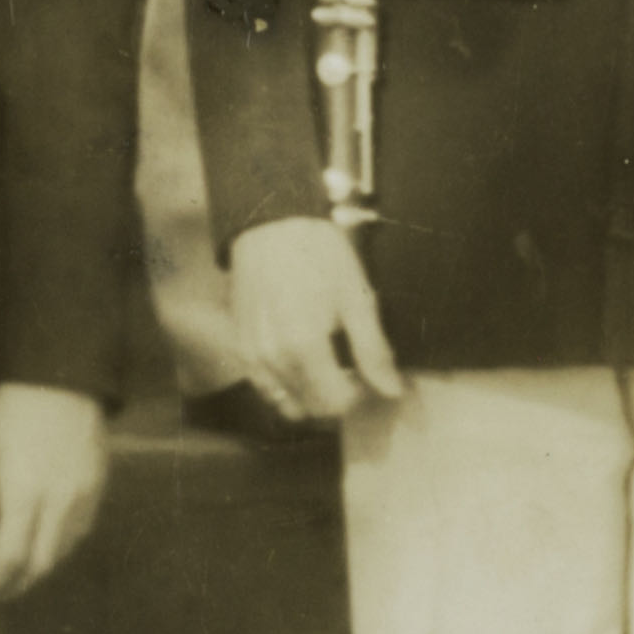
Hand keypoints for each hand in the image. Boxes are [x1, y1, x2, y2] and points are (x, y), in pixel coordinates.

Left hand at [0, 384, 111, 602]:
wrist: (63, 376)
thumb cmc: (14, 410)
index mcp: (25, 493)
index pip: (9, 559)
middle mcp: (58, 502)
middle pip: (39, 566)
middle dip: (14, 586)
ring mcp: (82, 496)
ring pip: (61, 552)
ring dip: (36, 568)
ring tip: (13, 569)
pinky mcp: (97, 487)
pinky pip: (79, 531)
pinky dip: (58, 546)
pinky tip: (41, 540)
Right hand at [224, 214, 402, 425]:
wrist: (269, 223)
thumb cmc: (318, 254)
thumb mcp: (356, 297)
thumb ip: (373, 351)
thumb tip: (392, 391)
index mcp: (304, 348)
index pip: (337, 404)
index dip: (359, 395)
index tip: (367, 374)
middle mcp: (272, 360)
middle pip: (312, 410)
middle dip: (336, 398)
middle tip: (351, 371)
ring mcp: (251, 356)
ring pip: (286, 404)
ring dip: (311, 397)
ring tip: (327, 366)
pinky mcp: (240, 347)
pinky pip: (265, 388)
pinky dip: (286, 387)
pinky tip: (301, 361)